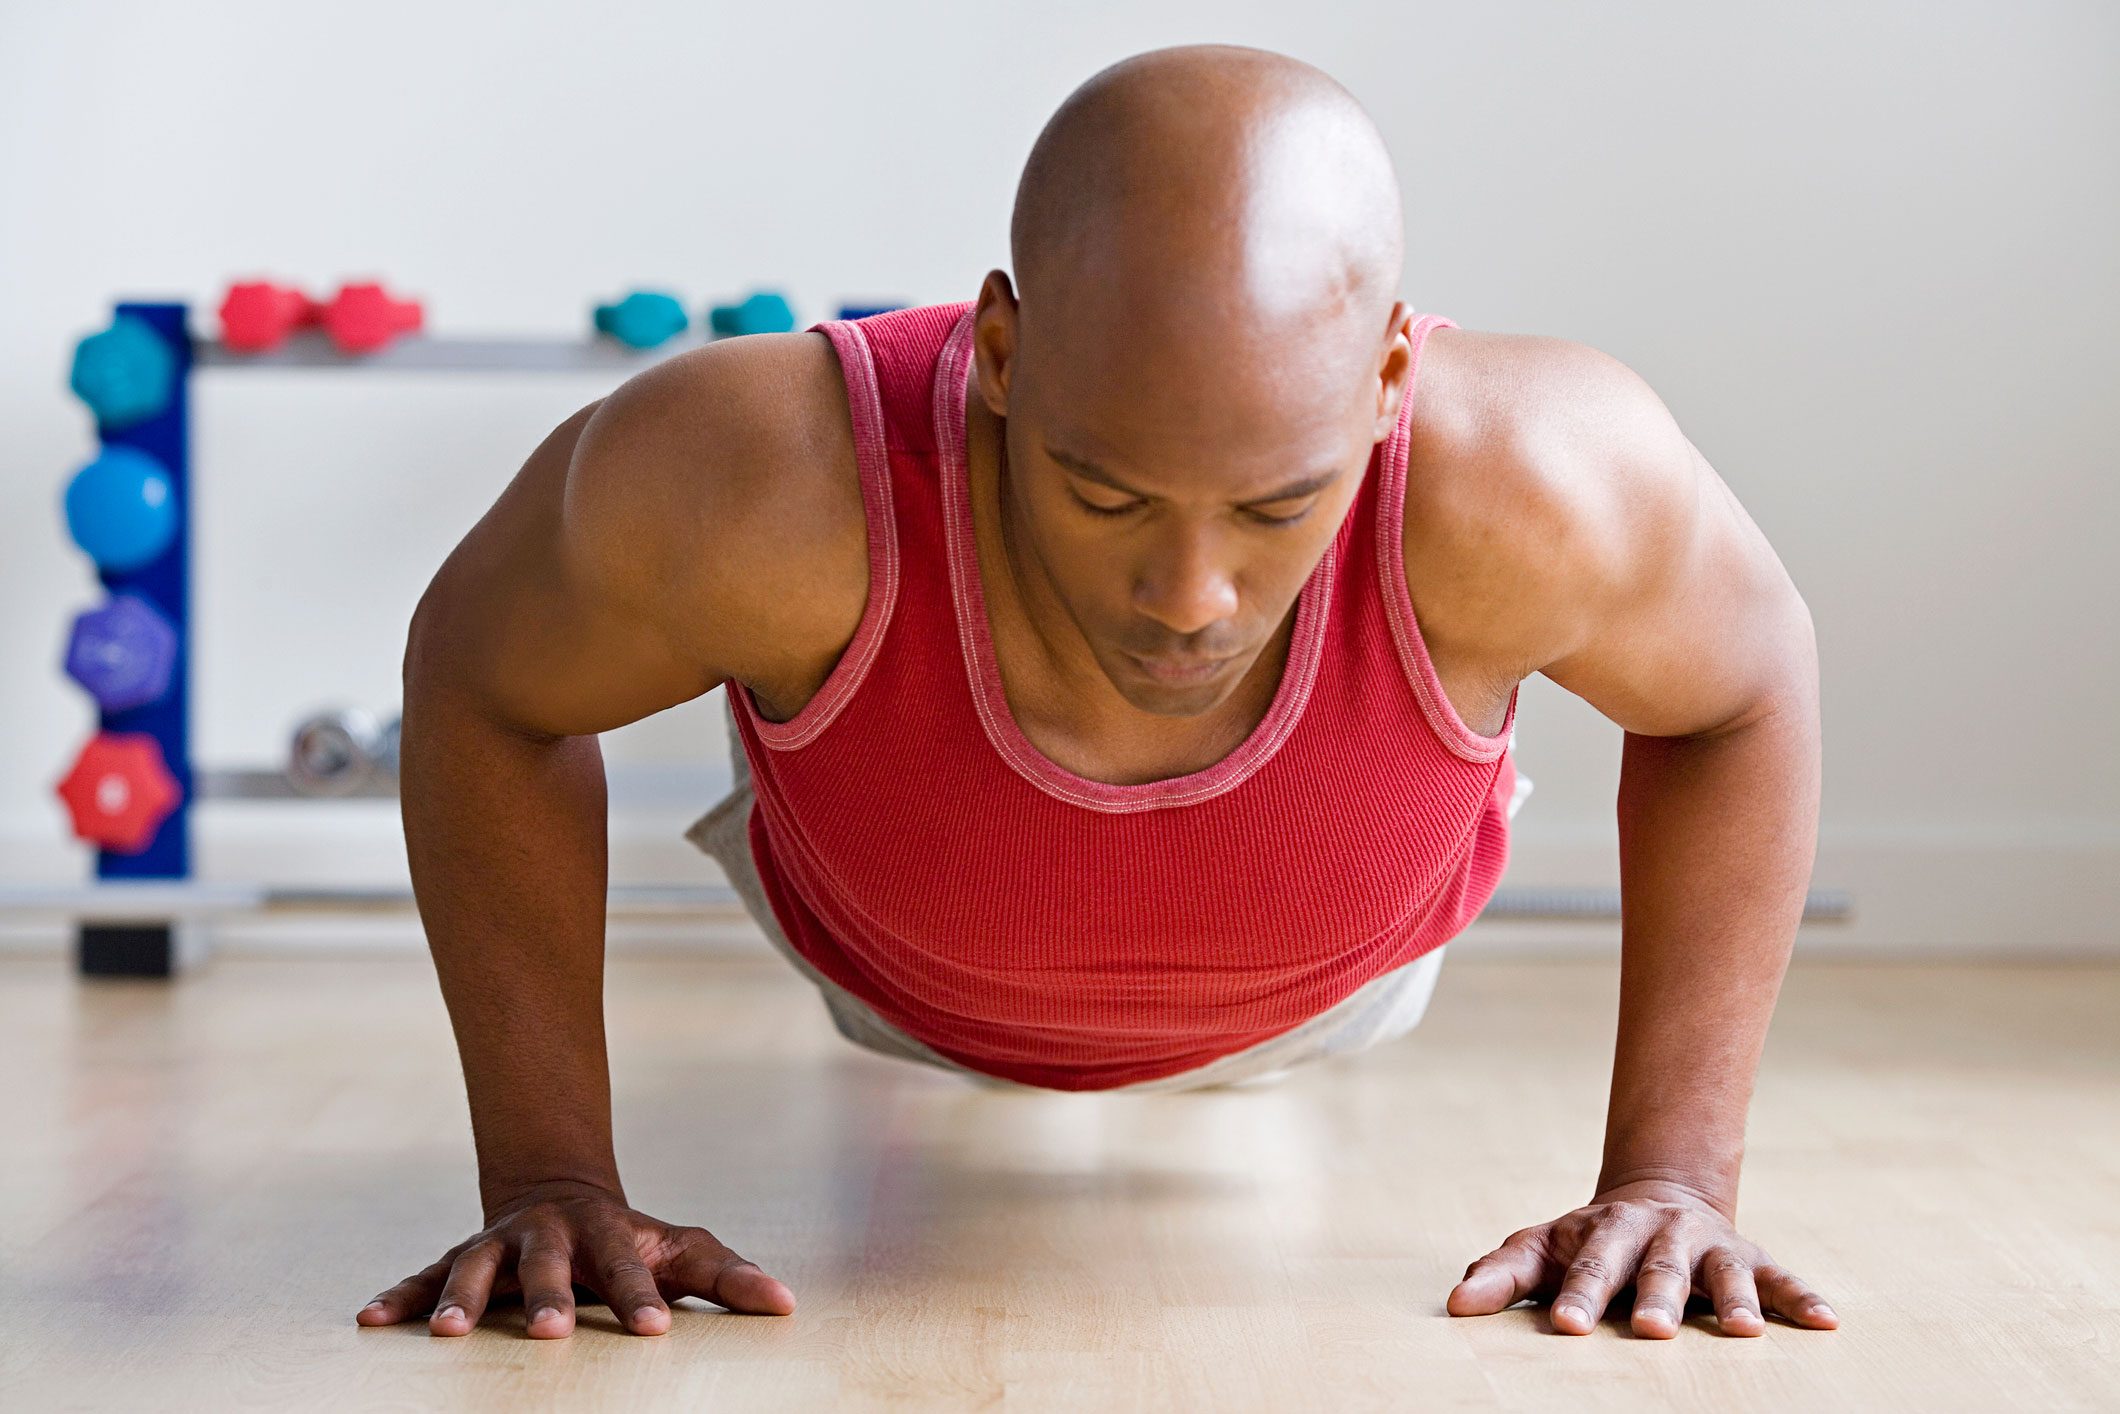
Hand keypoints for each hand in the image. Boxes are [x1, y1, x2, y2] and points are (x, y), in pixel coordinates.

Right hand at [355, 1178, 796, 1337]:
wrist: (559, 1192)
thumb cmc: (631, 1240)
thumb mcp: (682, 1250)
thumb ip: (730, 1276)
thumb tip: (788, 1305)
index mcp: (607, 1237)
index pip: (631, 1271)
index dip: (642, 1300)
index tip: (656, 1331)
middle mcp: (549, 1237)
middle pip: (549, 1265)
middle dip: (547, 1297)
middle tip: (549, 1333)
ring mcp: (500, 1246)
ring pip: (476, 1267)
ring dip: (459, 1298)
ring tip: (444, 1334)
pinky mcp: (458, 1260)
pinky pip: (422, 1276)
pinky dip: (398, 1296)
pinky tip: (369, 1321)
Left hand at [1445, 1177, 1838, 1337]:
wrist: (1656, 1193)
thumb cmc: (1587, 1241)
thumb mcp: (1541, 1250)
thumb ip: (1501, 1275)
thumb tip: (1456, 1306)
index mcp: (1605, 1233)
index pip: (1588, 1268)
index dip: (1578, 1296)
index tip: (1566, 1326)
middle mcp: (1659, 1235)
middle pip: (1655, 1269)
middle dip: (1654, 1298)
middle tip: (1651, 1330)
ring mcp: (1708, 1245)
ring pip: (1723, 1271)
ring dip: (1735, 1300)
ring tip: (1746, 1331)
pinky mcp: (1750, 1256)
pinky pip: (1781, 1277)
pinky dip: (1802, 1298)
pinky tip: (1827, 1323)